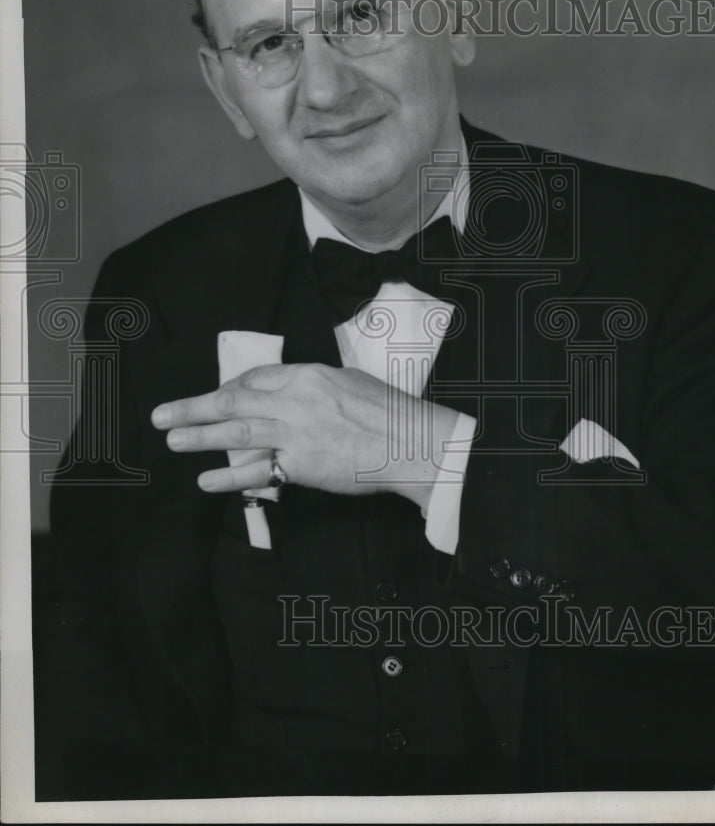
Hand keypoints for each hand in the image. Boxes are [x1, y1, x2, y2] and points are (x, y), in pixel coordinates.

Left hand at [150, 363, 459, 508]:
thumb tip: (294, 396)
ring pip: (236, 432)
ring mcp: (295, 433)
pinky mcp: (301, 465)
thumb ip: (316, 388)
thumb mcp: (349, 383)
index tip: (213, 396)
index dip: (227, 387)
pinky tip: (206, 480)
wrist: (410, 442)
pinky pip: (258, 472)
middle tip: (162, 414)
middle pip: (233, 400)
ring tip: (173, 439)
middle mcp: (294, 400)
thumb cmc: (389, 413)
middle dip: (194, 406)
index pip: (254, 378)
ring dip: (200, 436)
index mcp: (307, 375)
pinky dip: (229, 477)